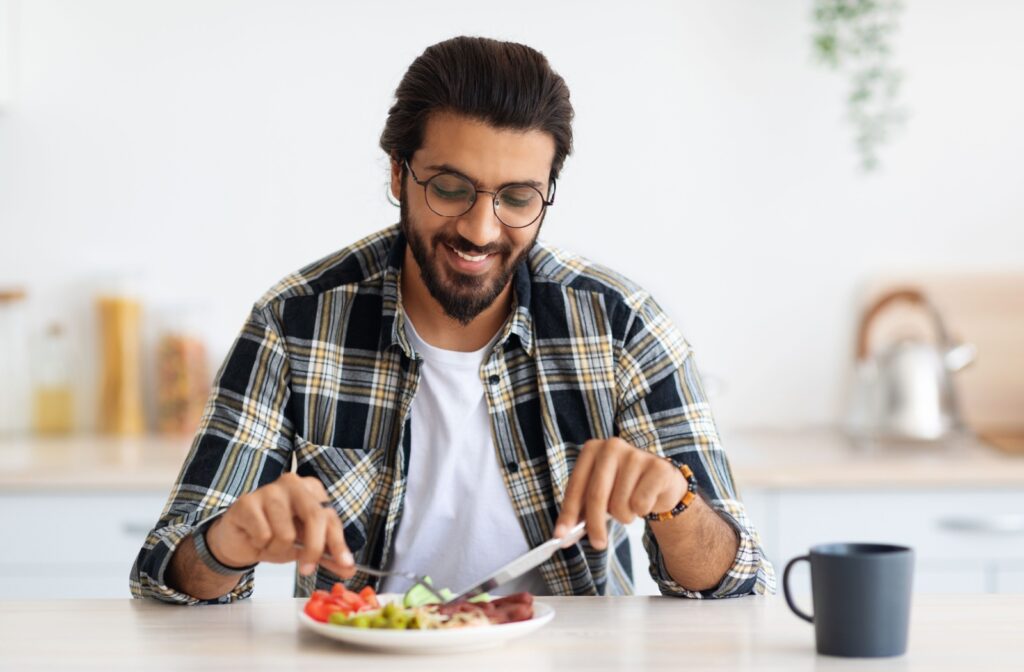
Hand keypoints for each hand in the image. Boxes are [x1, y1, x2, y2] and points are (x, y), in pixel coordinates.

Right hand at [204, 472, 354, 577]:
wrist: (239, 540)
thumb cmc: (274, 536)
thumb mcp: (305, 546)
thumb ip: (327, 555)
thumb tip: (349, 568)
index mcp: (312, 490)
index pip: (331, 517)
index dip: (339, 543)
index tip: (346, 565)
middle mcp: (293, 484)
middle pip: (315, 517)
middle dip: (313, 549)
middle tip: (306, 569)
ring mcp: (269, 490)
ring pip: (286, 533)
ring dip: (278, 549)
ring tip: (269, 543)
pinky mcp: (247, 502)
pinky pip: (264, 535)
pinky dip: (260, 545)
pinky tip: (254, 538)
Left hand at [553, 438, 685, 549]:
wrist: (660, 482)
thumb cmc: (623, 488)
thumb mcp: (600, 494)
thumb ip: (581, 510)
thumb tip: (563, 533)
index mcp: (592, 449)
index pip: (576, 485)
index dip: (568, 512)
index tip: (560, 535)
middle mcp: (612, 446)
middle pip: (597, 495)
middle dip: (595, 525)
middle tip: (597, 543)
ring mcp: (636, 455)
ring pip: (621, 504)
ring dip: (624, 516)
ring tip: (630, 506)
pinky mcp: (658, 467)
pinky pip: (641, 503)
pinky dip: (642, 510)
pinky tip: (646, 500)